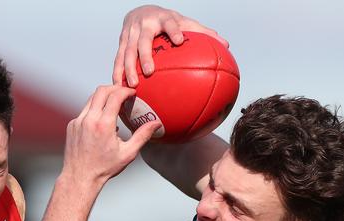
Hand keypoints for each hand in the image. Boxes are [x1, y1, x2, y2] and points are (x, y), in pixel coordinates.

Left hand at [63, 85, 160, 183]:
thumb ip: (142, 136)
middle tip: (123, 93)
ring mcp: (78, 121)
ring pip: (91, 99)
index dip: (126, 90)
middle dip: (114, 88)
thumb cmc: (104, 168)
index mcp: (103, 125)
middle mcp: (89, 120)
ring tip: (113, 105)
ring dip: (103, 98)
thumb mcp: (128, 153)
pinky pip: (84, 111)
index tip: (132, 93)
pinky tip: (102, 121)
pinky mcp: (72, 125)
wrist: (80, 177)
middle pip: (101, 90)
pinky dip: (94, 110)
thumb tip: (157, 124)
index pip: (115, 95)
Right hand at [114, 5, 228, 85]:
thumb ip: (202, 33)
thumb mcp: (183, 22)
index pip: (169, 23)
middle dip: (145, 56)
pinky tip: (118, 86)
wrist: (140, 11)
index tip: (178, 41)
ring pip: (126, 51)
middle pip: (143, 41)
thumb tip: (226, 45)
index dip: (173, 30)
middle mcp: (144, 25)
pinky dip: (117, 72)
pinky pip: (118, 58)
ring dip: (128, 69)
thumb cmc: (166, 21)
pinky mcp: (121, 41)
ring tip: (133, 84)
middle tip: (149, 71)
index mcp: (162, 18)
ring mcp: (130, 33)